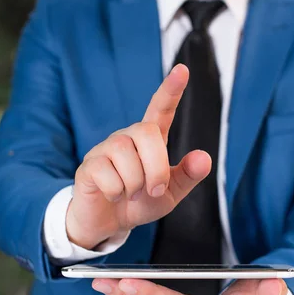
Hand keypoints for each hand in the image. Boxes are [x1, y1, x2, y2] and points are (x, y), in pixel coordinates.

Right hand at [66, 64, 211, 248]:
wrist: (109, 224)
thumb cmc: (140, 203)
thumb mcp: (170, 194)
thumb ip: (187, 176)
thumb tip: (204, 158)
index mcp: (150, 142)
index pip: (161, 109)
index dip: (171, 90)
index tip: (183, 70)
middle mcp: (127, 138)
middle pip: (146, 132)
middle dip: (156, 167)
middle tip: (153, 190)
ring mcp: (106, 150)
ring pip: (125, 154)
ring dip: (135, 183)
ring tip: (131, 194)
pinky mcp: (89, 165)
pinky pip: (106, 173)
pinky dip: (116, 192)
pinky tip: (113, 195)